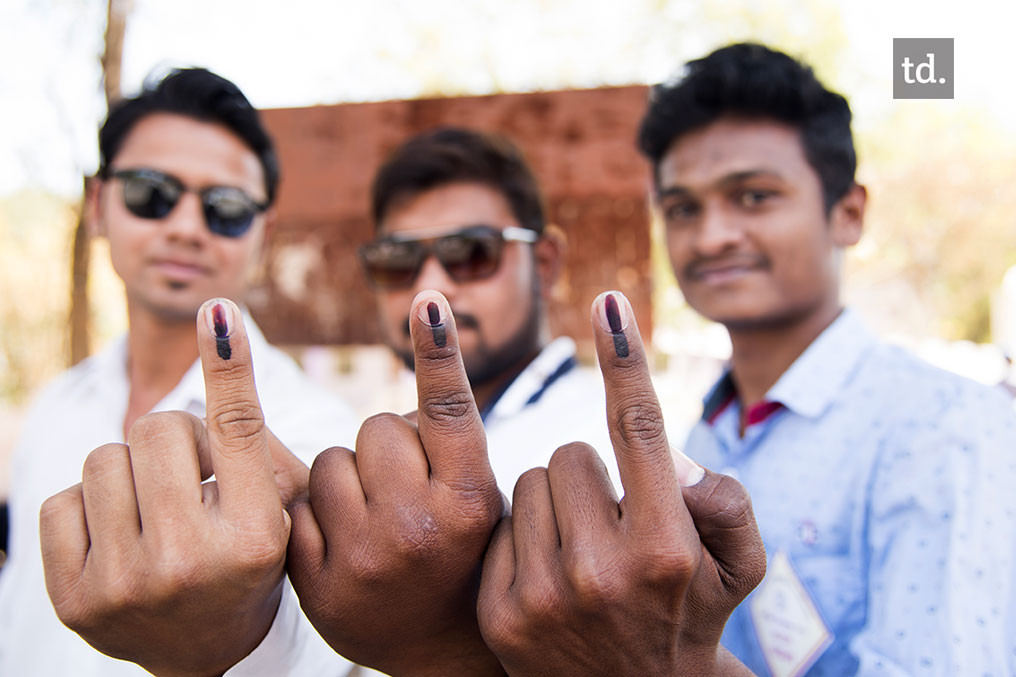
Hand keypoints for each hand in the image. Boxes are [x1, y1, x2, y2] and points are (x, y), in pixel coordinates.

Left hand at [40, 298, 309, 675]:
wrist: (206, 648)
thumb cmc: (248, 555)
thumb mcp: (277, 505)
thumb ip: (253, 426)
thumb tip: (214, 321)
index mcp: (254, 535)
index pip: (238, 429)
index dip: (228, 366)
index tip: (216, 312)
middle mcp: (190, 562)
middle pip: (156, 431)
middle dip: (172, 440)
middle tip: (190, 475)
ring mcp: (124, 584)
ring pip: (104, 459)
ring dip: (130, 473)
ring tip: (155, 510)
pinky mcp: (73, 598)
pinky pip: (61, 499)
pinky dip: (91, 507)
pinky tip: (119, 539)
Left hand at [287, 291, 505, 675]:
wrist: (437, 648)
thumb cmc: (463, 551)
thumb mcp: (479, 497)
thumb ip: (448, 442)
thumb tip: (407, 374)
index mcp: (469, 500)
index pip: (447, 411)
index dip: (439, 350)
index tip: (427, 297)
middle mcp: (419, 528)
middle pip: (377, 427)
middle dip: (388, 444)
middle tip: (407, 485)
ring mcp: (364, 559)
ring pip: (331, 460)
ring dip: (349, 476)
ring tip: (374, 516)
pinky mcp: (318, 583)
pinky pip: (299, 504)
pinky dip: (317, 513)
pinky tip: (345, 542)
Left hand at [476, 291, 765, 675]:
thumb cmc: (691, 612)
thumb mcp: (740, 565)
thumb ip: (728, 500)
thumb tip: (676, 458)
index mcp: (666, 546)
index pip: (640, 430)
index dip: (626, 358)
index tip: (611, 301)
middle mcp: (603, 570)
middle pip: (568, 453)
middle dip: (591, 476)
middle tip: (611, 521)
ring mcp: (545, 594)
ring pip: (528, 486)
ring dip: (554, 505)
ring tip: (580, 552)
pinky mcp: (502, 612)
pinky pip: (500, 526)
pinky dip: (524, 539)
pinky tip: (549, 577)